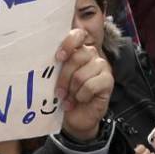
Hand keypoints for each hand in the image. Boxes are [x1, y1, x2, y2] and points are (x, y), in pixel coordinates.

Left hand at [55, 28, 112, 142]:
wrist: (76, 118)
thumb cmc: (65, 96)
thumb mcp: (58, 78)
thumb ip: (58, 65)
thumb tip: (46, 58)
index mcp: (78, 50)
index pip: (78, 35)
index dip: (68, 43)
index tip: (58, 58)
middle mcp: (92, 55)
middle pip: (76, 57)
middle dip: (64, 78)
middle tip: (59, 92)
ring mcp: (102, 67)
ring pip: (81, 74)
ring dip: (72, 90)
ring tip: (69, 98)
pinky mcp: (108, 81)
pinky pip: (90, 85)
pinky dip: (82, 96)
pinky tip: (80, 100)